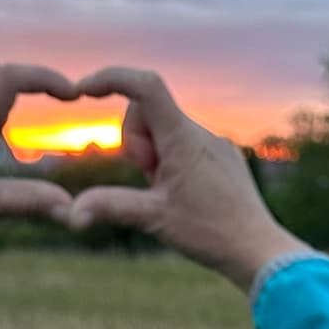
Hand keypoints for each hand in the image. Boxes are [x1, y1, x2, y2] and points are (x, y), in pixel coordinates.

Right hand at [64, 66, 313, 289]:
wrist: (258, 250)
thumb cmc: (210, 234)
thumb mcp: (153, 219)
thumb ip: (109, 206)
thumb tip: (70, 214)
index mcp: (182, 138)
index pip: (144, 86)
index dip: (110, 79)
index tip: (84, 90)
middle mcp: (200, 132)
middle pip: (146, 112)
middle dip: (134, 141)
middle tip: (150, 179)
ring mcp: (214, 143)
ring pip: (164, 129)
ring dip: (153, 154)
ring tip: (167, 191)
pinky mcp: (222, 157)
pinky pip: (184, 143)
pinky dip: (170, 159)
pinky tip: (184, 193)